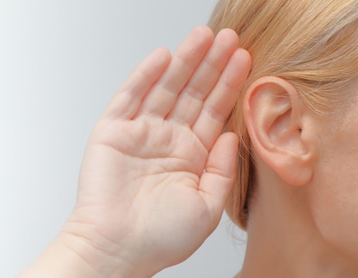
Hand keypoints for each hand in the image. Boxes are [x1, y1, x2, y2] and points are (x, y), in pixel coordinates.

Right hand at [63, 26, 250, 275]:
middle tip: (229, 37)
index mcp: (190, 157)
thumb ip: (222, 169)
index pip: (214, 111)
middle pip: (193, 93)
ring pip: (166, 88)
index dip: (230, 84)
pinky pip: (130, 97)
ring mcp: (139, 133)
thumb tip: (232, 134)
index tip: (246, 59)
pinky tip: (163, 56)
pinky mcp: (112, 132)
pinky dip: (144, 76)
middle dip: (212, 65)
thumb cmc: (160, 238)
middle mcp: (167, 140)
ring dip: (184, 62)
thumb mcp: (207, 207)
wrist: (117, 249)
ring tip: (204, 37)